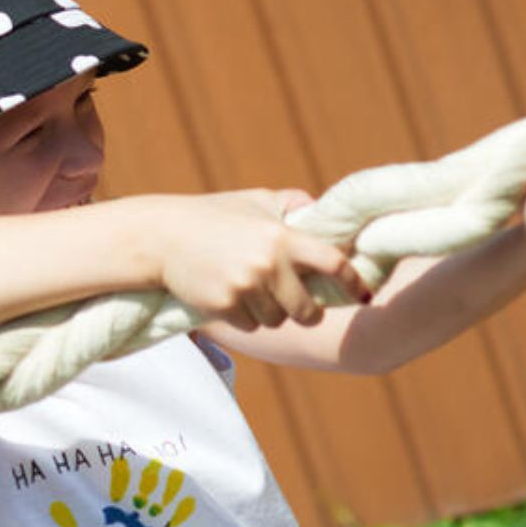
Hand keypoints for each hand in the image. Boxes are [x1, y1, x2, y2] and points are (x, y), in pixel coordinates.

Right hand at [152, 190, 368, 328]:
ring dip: (269, 313)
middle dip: (307, 312)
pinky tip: (228, 296)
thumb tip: (321, 211)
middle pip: (307, 309)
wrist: (160, 236)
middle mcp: (268, 264)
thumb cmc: (211, 215)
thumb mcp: (253, 201)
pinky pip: (249, 325)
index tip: (365, 295)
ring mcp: (245, 286)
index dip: (354, 282)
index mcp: (283, 236)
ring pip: (276, 320)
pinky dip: (243, 317)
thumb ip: (290, 204)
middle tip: (301, 308)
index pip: (334, 263)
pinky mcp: (223, 305)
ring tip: (249, 291)